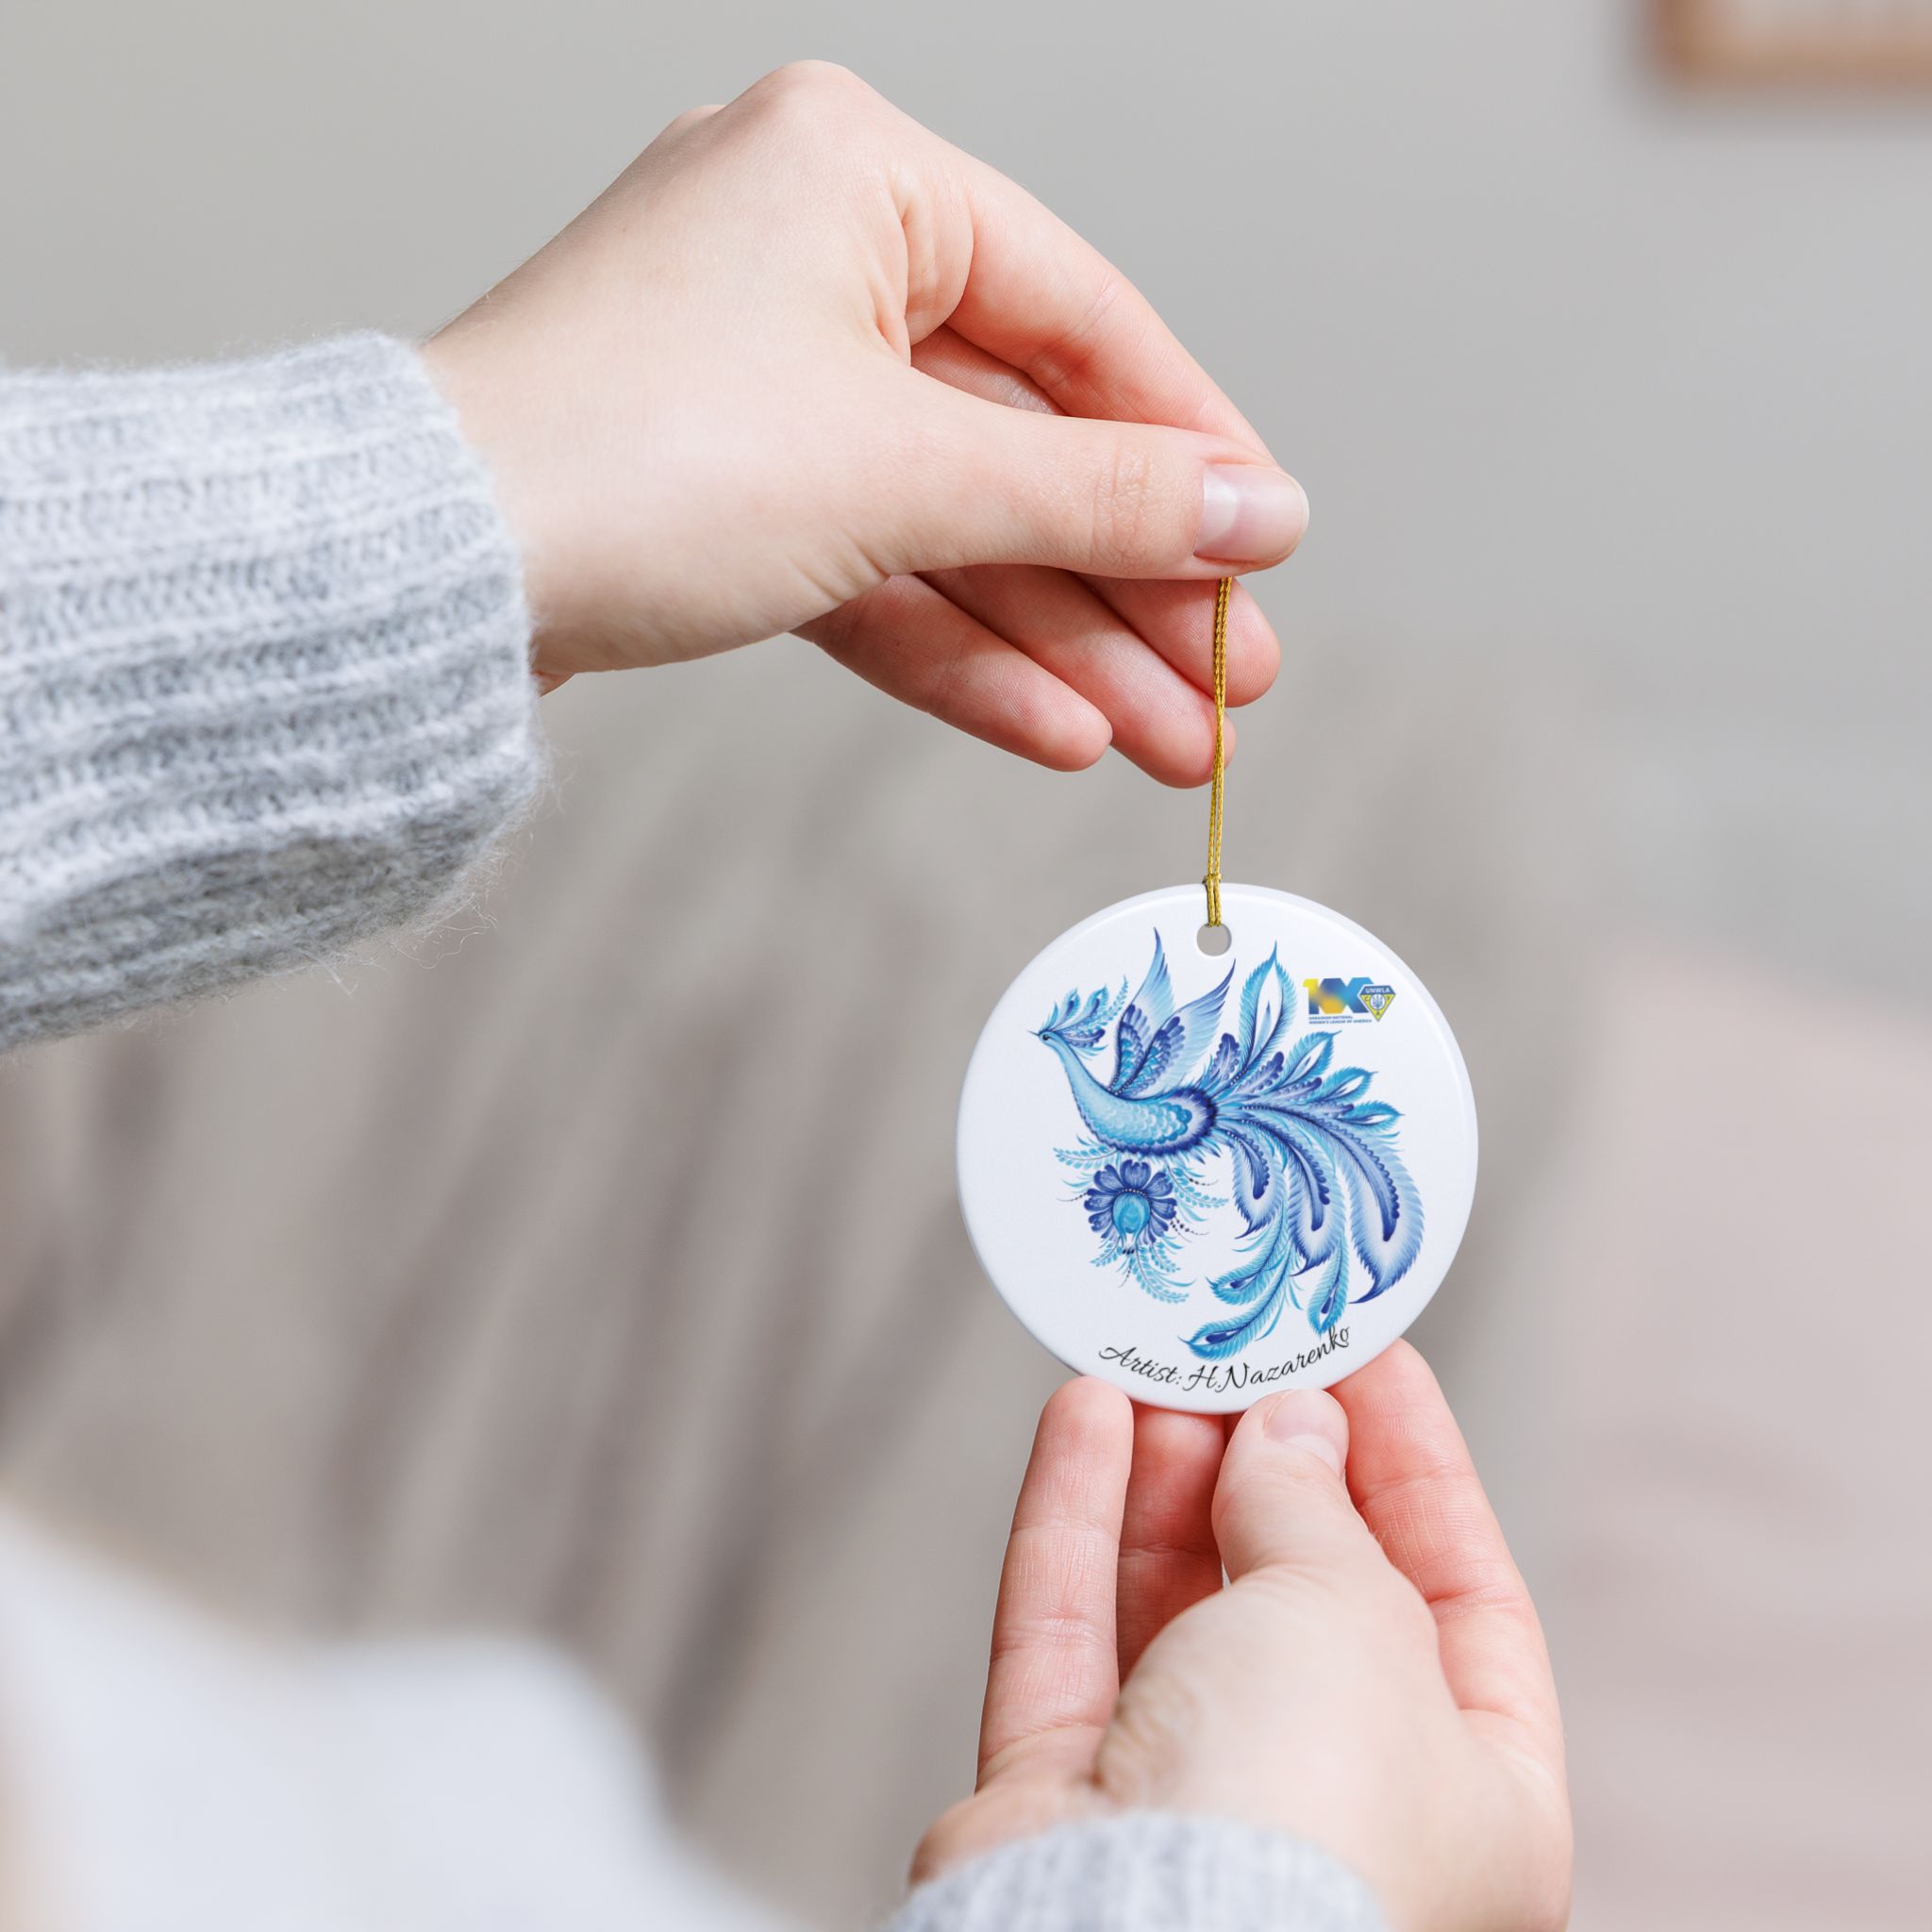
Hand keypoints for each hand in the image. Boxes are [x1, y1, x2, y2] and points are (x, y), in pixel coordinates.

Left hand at [424, 61, 1305, 782]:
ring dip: (1061, 643)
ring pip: (951, 526)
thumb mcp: (906, 473)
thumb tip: (1257, 512)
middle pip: (1020, 442)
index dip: (1188, 448)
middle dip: (1128, 585)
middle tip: (1227, 686)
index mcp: (853, 174)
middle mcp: (805, 260)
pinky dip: (958, 650)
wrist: (420, 580)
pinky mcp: (720, 493)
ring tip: (1168, 742)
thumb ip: (1098, 496)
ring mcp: (758, 383)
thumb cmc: (627, 457)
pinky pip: (872, 569)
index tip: (1266, 548)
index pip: (1080, 318)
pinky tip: (1057, 729)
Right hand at [917, 1343, 1571, 1931]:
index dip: (1414, 1466)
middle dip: (1269, 1465)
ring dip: (1165, 1480)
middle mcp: (1338, 1811)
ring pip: (1177, 1609)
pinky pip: (1073, 1636)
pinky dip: (1076, 1523)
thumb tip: (1288, 1427)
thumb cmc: (1302, 1818)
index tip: (1364, 1359)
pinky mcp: (1067, 1802)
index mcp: (1478, 1804)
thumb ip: (1315, 1504)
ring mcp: (1194, 1810)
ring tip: (1155, 1372)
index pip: (1464, 1596)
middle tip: (1241, 1357)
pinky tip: (1081, 1420)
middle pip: (1305, 1596)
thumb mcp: (1352, 1609)